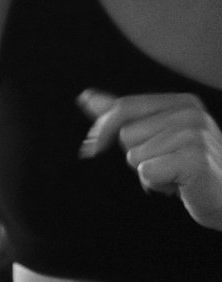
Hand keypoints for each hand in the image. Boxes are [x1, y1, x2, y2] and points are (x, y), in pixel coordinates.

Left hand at [80, 89, 221, 229]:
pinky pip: (146, 172)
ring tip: (175, 174)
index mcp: (183, 102)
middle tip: (167, 163)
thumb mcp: (156, 135)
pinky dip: (156, 184)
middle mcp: (191, 113)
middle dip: (137, 155)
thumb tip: (87, 97)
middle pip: (126, 134)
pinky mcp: (194, 159)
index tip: (92, 147)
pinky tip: (179, 185)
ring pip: (134, 154)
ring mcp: (195, 135)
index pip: (124, 107)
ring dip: (148, 171)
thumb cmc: (188, 166)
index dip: (103, 129)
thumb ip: (123, 115)